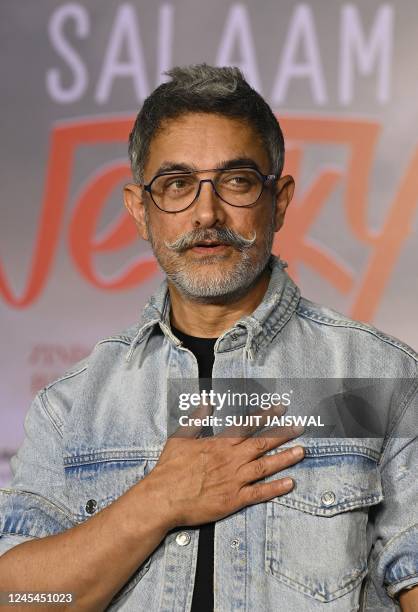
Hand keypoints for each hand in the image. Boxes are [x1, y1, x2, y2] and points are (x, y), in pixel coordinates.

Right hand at [146, 406, 304, 528]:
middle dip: (283, 434)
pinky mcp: (234, 500)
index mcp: (220, 444)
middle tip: (300, 427)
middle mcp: (231, 459)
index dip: (266, 416)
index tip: (281, 408)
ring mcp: (234, 480)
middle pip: (262, 444)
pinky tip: (290, 483)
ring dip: (285, 458)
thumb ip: (197, 418)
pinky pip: (259, 493)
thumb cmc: (170, 469)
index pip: (248, 425)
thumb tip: (207, 401)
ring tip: (301, 451)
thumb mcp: (180, 437)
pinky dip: (276, 488)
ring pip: (265, 467)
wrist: (163, 498)